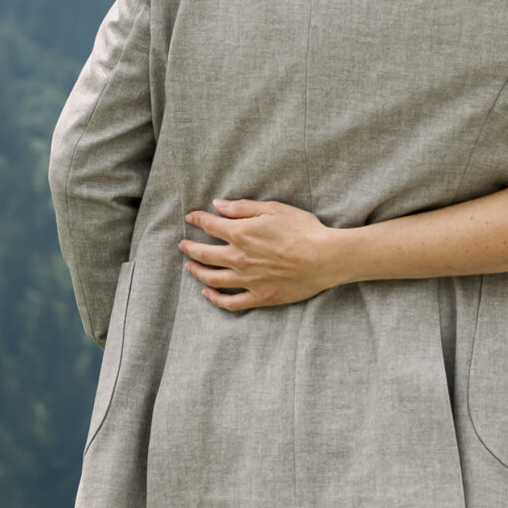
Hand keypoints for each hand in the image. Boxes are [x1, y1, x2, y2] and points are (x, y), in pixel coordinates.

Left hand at [179, 198, 335, 311]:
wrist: (325, 258)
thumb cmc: (303, 230)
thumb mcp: (273, 209)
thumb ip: (243, 208)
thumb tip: (218, 205)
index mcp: (241, 234)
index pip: (210, 225)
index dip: (198, 219)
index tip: (192, 217)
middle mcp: (239, 258)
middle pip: (204, 254)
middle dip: (190, 248)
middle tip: (183, 245)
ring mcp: (247, 280)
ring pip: (212, 278)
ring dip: (197, 272)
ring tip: (190, 267)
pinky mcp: (259, 296)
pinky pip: (231, 302)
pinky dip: (215, 299)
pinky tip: (208, 293)